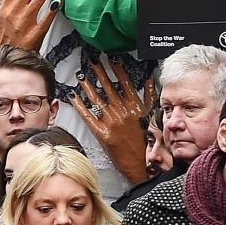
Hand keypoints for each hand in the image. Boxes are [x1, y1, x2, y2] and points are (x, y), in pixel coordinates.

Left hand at [68, 56, 155, 183]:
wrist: (143, 164)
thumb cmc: (148, 142)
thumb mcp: (151, 116)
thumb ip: (149, 98)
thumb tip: (148, 81)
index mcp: (135, 106)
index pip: (124, 82)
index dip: (116, 69)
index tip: (110, 60)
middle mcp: (123, 111)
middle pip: (108, 87)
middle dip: (99, 72)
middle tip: (92, 62)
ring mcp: (112, 122)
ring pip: (97, 99)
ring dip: (87, 86)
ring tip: (80, 76)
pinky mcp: (103, 133)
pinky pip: (88, 116)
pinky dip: (80, 106)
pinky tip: (74, 97)